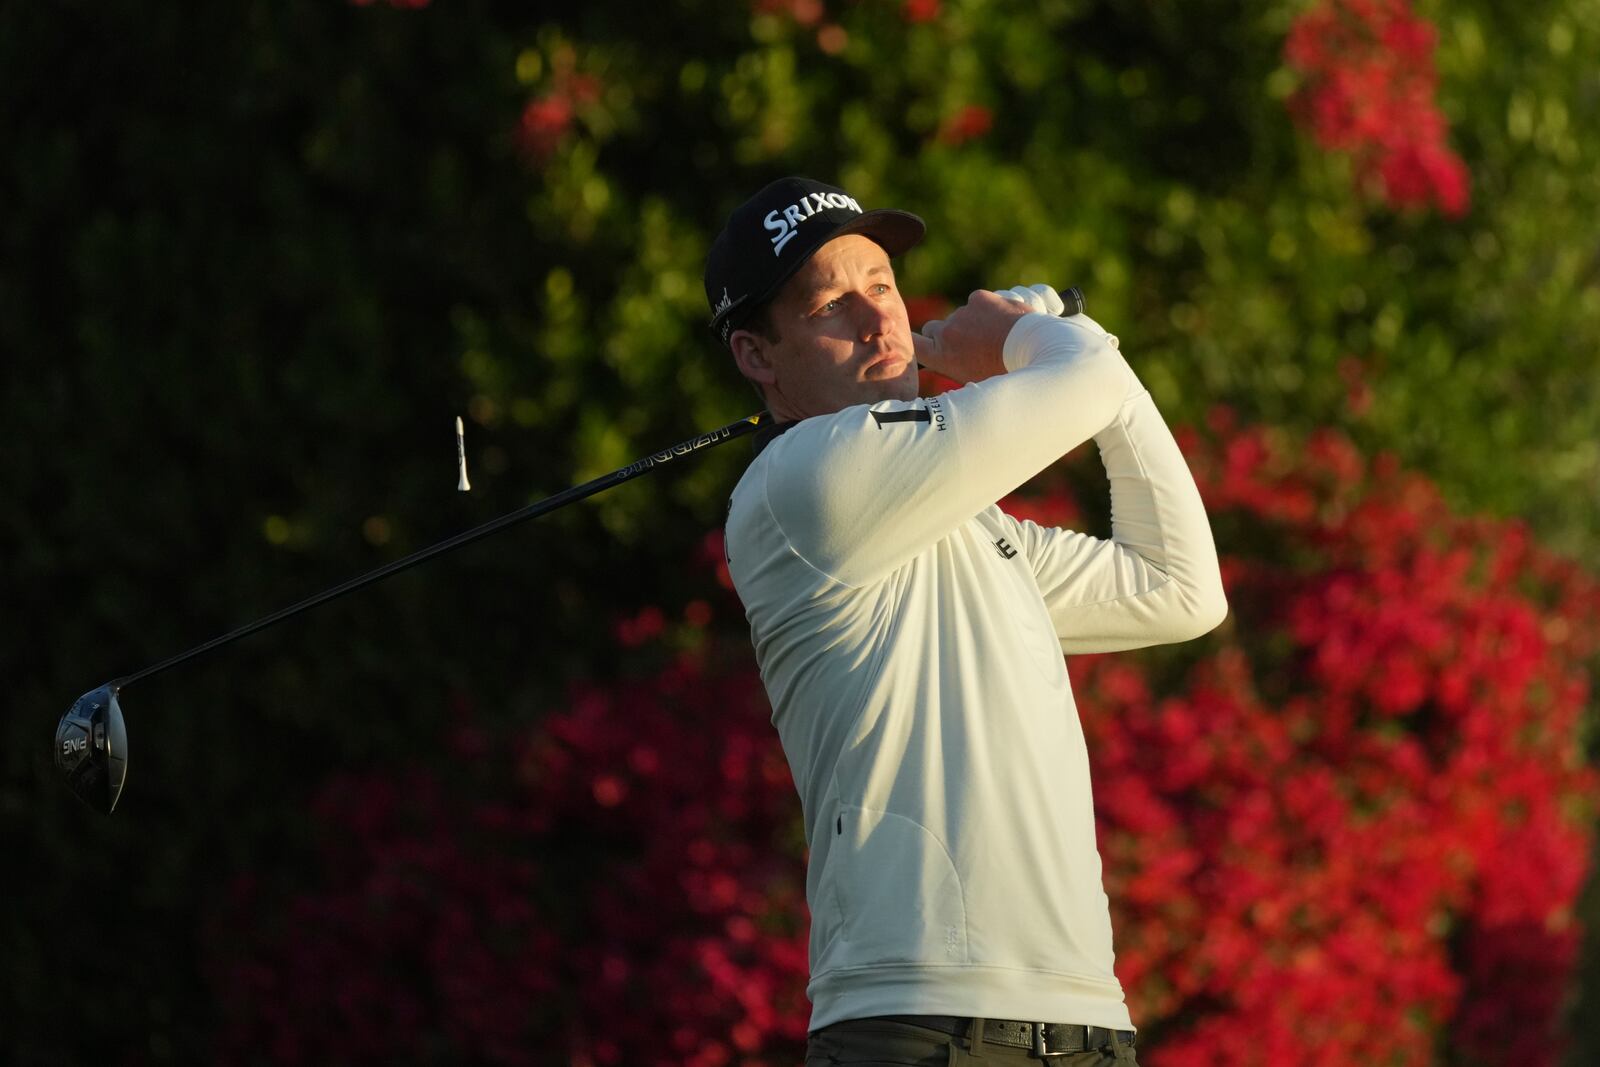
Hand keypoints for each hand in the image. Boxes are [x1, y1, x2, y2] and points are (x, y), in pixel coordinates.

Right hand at [915, 288, 1047, 383]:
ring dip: (972, 322)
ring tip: (996, 335)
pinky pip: (977, 302)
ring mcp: (961, 313)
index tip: (922, 343)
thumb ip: (957, 370)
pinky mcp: (978, 298)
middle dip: (947, 334)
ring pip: (960, 315)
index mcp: (941, 357)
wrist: (1031, 349)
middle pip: (934, 329)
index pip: (913, 345)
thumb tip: (951, 372)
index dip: (915, 342)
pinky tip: (1002, 321)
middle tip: (971, 344)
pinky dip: (987, 308)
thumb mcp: (975, 381)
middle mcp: (945, 334)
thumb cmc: (1005, 373)